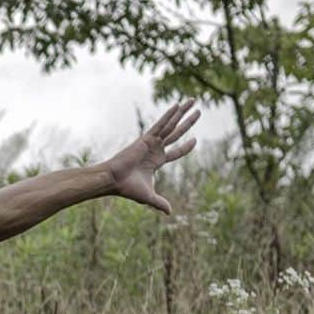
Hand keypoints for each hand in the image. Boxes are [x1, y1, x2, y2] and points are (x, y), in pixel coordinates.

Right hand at [105, 99, 199, 214]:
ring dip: (182, 113)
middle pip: (176, 133)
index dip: (186, 147)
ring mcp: (151, 142)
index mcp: (157, 161)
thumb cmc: (128, 188)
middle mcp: (155, 149)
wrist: (114, 180)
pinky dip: (169, 115)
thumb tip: (170, 213)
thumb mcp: (149, 197)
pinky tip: (178, 105)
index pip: (176, 152)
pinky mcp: (146, 138)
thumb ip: (160, 203)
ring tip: (193, 101)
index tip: (195, 140)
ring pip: (171, 125)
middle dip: (188, 122)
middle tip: (199, 111)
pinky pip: (161, 124)